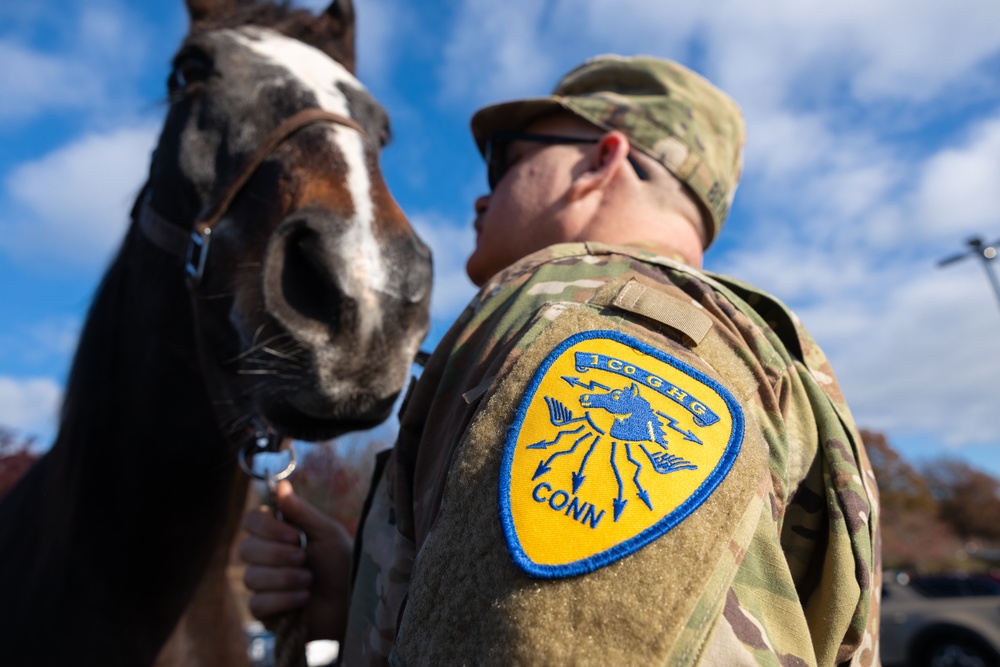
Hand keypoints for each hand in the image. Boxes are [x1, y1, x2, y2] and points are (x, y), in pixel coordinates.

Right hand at [239, 480, 352, 640]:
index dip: (266, 528)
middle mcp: (266, 557)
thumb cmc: (343, 564)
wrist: (352, 602)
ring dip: (285, 578)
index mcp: (279, 533)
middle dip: (278, 556)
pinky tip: (303, 598)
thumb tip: (281, 484)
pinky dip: (283, 599)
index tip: (294, 535)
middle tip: (304, 559)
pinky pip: (257, 603)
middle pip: (246, 549)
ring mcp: (263, 584)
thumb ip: (301, 511)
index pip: (251, 521)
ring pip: (251, 577)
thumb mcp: (326, 533)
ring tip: (309, 580)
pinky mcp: (265, 611)